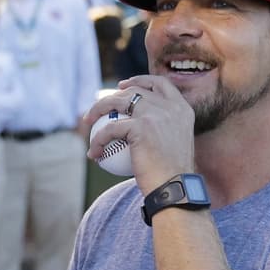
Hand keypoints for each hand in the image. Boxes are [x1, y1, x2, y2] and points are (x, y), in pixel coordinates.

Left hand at [81, 75, 197, 194]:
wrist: (175, 189)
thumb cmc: (173, 177)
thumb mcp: (174, 147)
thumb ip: (163, 131)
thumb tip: (138, 129)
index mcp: (182, 109)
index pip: (160, 84)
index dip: (140, 80)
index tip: (124, 86)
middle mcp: (170, 107)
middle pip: (134, 90)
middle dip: (112, 94)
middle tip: (99, 107)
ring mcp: (156, 114)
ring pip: (117, 102)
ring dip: (97, 109)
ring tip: (87, 122)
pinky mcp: (141, 127)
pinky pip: (109, 129)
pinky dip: (97, 141)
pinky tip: (93, 153)